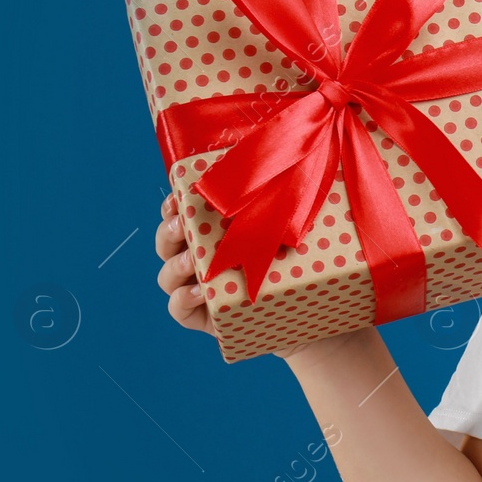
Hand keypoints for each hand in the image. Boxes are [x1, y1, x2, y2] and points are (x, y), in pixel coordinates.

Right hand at [153, 192, 353, 362]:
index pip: (181, 215)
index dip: (172, 205)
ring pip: (166, 277)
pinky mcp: (203, 318)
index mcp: (213, 233)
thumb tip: (275, 163)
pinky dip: (182, 299)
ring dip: (174, 265)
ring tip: (191, 262)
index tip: (177, 196)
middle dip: (168, 231)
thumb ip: (273, 202)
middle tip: (181, 224)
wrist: (314, 309)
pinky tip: (199, 293)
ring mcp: (198, 290)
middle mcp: (200, 259)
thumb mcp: (288, 228)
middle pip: (167, 243)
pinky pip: (178, 310)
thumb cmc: (302, 261)